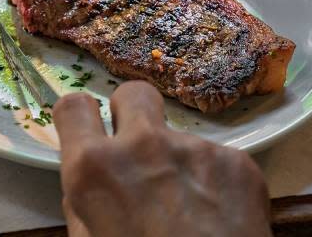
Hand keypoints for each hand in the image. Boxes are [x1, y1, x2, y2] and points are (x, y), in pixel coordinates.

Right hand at [53, 81, 271, 236]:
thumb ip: (83, 207)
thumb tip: (86, 184)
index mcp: (95, 168)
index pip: (73, 106)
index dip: (80, 118)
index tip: (90, 131)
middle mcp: (144, 145)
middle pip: (134, 93)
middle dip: (132, 115)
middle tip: (139, 151)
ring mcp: (195, 149)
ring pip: (180, 137)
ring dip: (178, 163)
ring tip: (190, 209)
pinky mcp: (238, 162)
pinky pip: (216, 161)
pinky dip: (214, 184)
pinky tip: (218, 217)